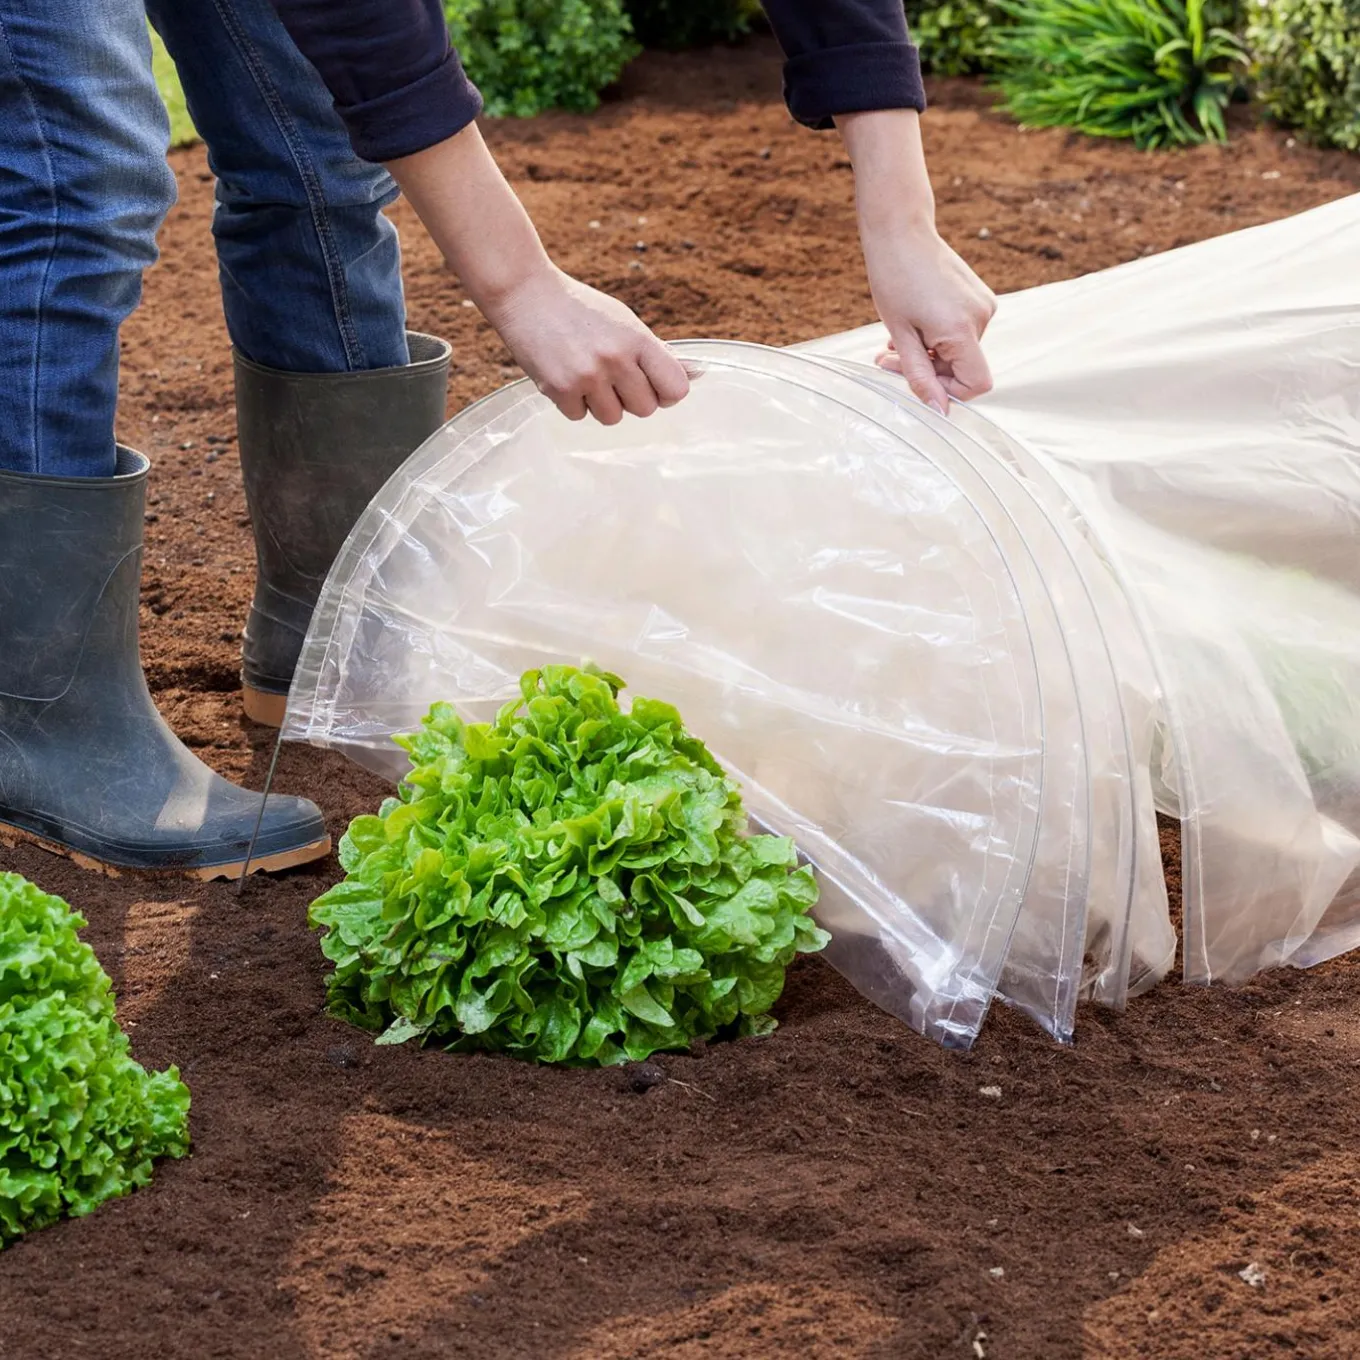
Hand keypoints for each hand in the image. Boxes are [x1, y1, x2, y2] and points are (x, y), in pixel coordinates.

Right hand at [481, 263, 689, 423]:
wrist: (525, 293)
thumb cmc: (580, 310)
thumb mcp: (625, 322)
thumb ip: (656, 353)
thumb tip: (697, 376)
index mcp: (637, 340)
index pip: (676, 388)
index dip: (667, 392)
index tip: (655, 386)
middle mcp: (615, 359)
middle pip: (645, 409)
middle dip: (632, 398)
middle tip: (613, 376)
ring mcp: (586, 376)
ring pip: (613, 418)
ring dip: (602, 403)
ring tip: (586, 373)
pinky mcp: (558, 389)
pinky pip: (580, 417)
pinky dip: (574, 403)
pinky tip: (565, 375)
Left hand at [837, 109, 997, 414]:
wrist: (900, 231)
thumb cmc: (894, 280)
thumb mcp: (900, 336)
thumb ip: (920, 376)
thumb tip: (940, 412)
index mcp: (963, 329)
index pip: (976, 384)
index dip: (948, 392)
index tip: (918, 382)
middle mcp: (982, 317)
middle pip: (963, 367)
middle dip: (928, 370)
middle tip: (888, 358)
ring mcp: (984, 304)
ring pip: (959, 351)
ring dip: (928, 353)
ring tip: (897, 337)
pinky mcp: (980, 296)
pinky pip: (961, 331)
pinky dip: (937, 336)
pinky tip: (913, 322)